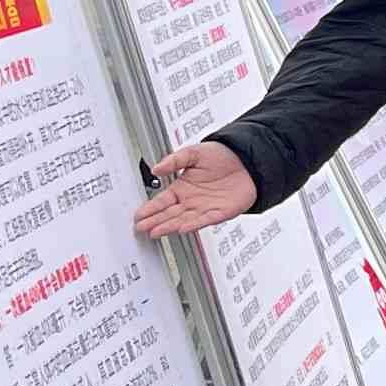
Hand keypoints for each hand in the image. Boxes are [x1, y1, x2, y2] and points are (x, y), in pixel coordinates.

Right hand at [133, 142, 255, 236]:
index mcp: (182, 188)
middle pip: (169, 214)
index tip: (138, 215)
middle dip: (154, 221)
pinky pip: (205, 220)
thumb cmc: (221, 156)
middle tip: (140, 228)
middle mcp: (191, 200)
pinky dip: (194, 224)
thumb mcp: (194, 153)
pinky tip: (183, 228)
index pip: (162, 201)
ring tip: (155, 231)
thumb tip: (156, 168)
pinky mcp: (221, 212)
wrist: (247, 159)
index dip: (150, 208)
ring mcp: (205, 208)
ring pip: (183, 220)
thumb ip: (174, 160)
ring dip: (169, 226)